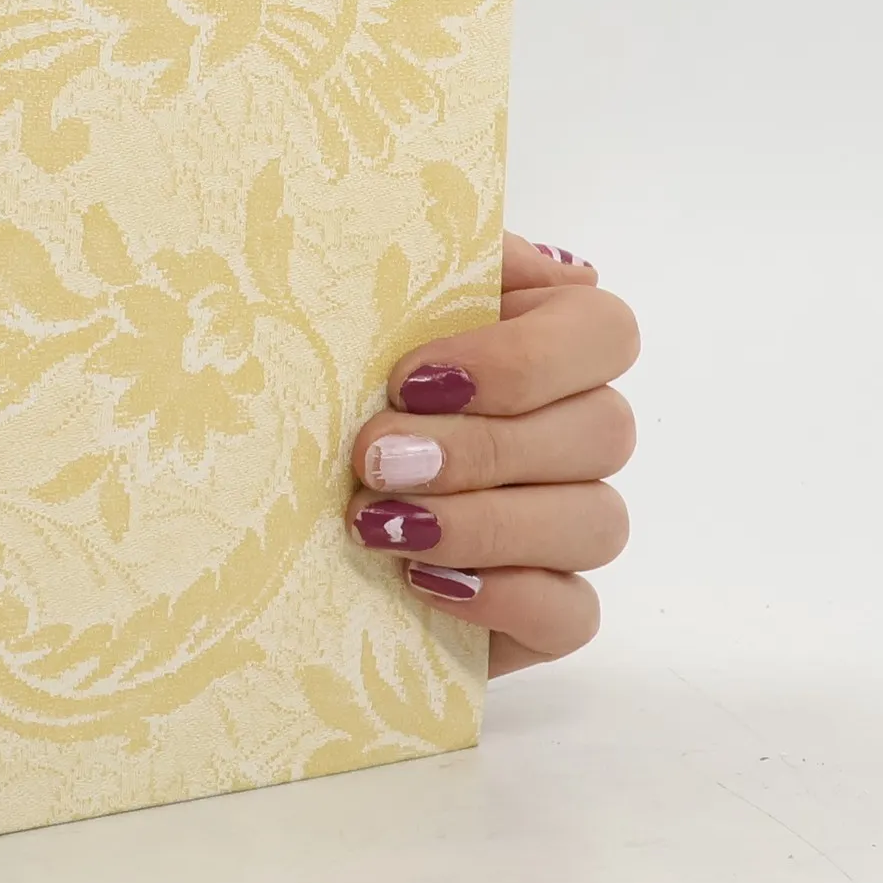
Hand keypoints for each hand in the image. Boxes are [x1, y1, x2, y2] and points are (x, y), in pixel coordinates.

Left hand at [347, 234, 638, 674]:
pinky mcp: (547, 613)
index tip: (411, 380)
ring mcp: (570, 525)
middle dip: (482, 447)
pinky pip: (575, 614)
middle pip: (604, 431)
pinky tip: (424, 581)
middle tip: (375, 458)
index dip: (524, 359)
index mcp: (549, 343)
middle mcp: (576, 431)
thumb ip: (448, 268)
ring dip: (485, 523)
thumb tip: (556, 268)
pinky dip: (504, 597)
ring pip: (596, 522)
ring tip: (378, 525)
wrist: (277, 496)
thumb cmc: (335, 386)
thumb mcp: (371, 310)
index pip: (605, 331)